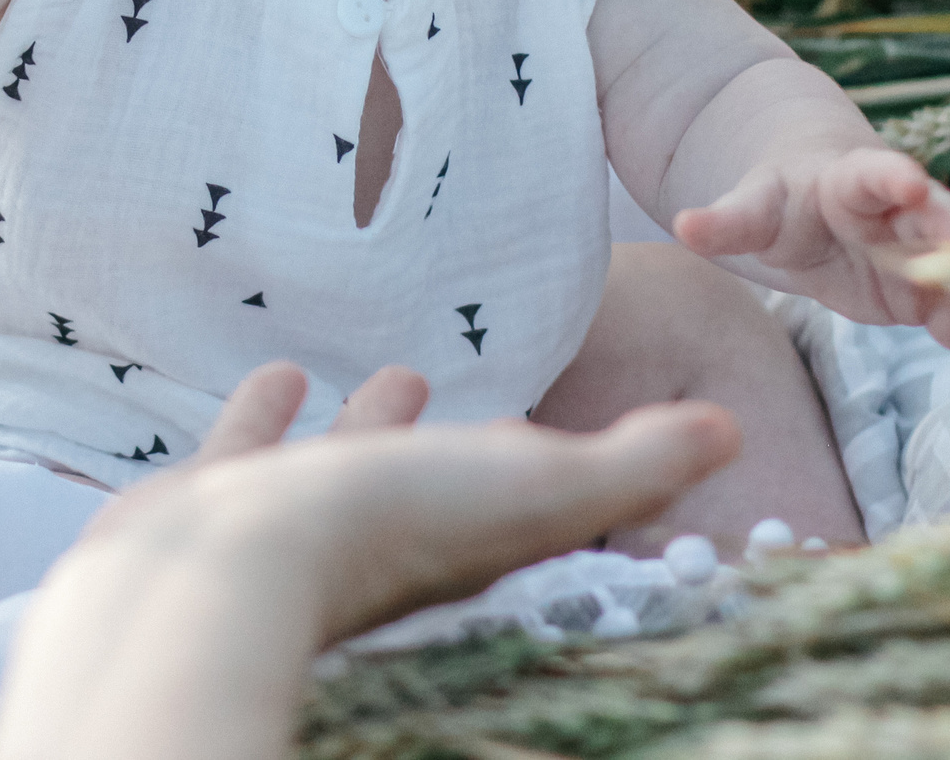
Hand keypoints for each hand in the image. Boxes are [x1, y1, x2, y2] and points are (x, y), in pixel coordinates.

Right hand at [0, 365, 737, 759]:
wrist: (223, 578)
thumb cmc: (387, 534)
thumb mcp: (535, 490)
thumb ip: (629, 466)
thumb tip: (730, 435)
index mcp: (461, 538)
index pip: (516, 499)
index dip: (546, 465)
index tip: (556, 431)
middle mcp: (380, 537)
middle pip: (426, 480)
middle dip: (441, 433)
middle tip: (440, 378)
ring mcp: (294, 524)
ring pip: (337, 464)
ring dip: (362, 420)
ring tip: (387, 372)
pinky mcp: (219, 510)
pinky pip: (248, 450)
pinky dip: (265, 415)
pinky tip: (273, 375)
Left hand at [673, 146, 949, 391]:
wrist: (814, 206)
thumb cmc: (781, 200)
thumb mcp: (751, 207)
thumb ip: (725, 220)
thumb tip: (682, 224)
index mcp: (852, 180)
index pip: (874, 172)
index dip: (890, 176)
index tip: (908, 180)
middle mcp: (900, 213)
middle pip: (932, 215)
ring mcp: (919, 255)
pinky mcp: (924, 298)